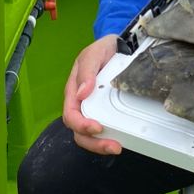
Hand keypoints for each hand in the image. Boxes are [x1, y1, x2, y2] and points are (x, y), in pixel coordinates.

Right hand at [62, 34, 122, 153]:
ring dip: (102, 145)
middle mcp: (82, 104)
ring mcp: (94, 109)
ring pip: (91, 135)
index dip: (81, 125)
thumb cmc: (103, 49)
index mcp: (74, 91)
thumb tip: (81, 93)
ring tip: (118, 147)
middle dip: (94, 143)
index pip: (70, 115)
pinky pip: (106, 129)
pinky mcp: (108, 111)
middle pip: (79, 132)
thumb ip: (87, 71)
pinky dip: (112, 137)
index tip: (97, 127)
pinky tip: (123, 140)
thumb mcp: (94, 54)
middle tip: (113, 146)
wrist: (120, 46)